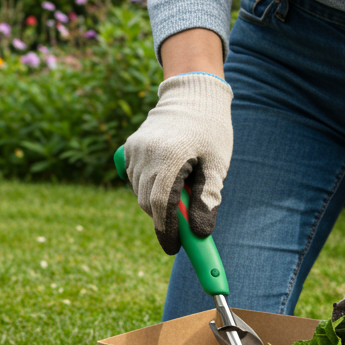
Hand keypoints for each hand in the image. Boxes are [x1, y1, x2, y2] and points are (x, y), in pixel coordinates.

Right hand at [123, 72, 232, 254]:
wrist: (192, 95)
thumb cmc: (210, 131)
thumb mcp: (217, 165)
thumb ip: (208, 199)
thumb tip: (199, 233)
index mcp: (170, 158)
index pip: (161, 206)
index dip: (168, 232)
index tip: (175, 249)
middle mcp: (146, 155)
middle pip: (149, 204)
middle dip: (166, 219)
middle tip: (186, 223)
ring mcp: (134, 151)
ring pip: (140, 194)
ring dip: (157, 202)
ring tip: (181, 186)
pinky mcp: (128, 149)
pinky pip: (135, 180)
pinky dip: (148, 186)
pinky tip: (166, 174)